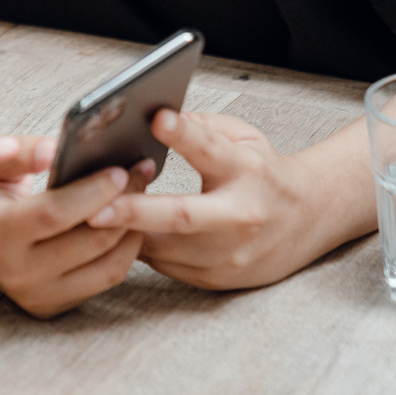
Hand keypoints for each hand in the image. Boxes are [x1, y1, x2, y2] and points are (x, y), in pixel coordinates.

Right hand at [0, 137, 152, 316]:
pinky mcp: (51, 304)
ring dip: (132, 229)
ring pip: (106, 266)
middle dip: (123, 205)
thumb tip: (56, 148)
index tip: (120, 170)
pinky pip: (104, 278)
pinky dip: (124, 250)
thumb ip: (19, 153)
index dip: (92, 192)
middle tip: (141, 172)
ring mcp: (35, 294)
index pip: (54, 214)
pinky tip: (129, 220)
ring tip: (141, 193)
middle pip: (88, 242)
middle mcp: (14, 273)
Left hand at [88, 109, 327, 289]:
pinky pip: (165, 265)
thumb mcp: (241, 136)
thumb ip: (198, 125)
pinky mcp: (218, 278)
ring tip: (87, 216)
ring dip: (123, 233)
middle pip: (183, 216)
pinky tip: (115, 233)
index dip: (182, 134)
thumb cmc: (263, 170)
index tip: (156, 118)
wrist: (308, 219)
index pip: (210, 149)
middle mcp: (240, 215)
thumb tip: (146, 116)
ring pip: (165, 248)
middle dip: (135, 212)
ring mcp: (230, 254)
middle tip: (93, 208)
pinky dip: (137, 248)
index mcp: (246, 170)